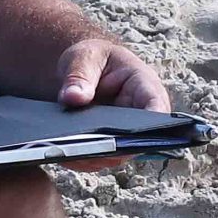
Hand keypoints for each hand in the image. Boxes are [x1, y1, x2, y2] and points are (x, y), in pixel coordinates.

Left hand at [54, 38, 172, 171]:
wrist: (81, 70)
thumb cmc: (91, 58)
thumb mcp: (84, 57)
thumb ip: (80, 75)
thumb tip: (73, 98)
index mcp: (144, 87)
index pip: (157, 110)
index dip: (152, 127)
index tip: (135, 135)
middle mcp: (140, 116)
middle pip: (137, 141)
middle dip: (113, 148)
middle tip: (87, 147)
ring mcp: (124, 135)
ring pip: (115, 157)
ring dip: (92, 157)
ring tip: (67, 152)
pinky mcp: (106, 147)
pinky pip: (95, 160)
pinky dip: (78, 159)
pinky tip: (60, 155)